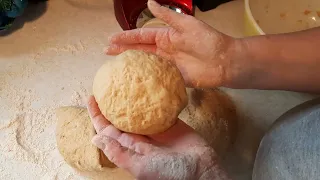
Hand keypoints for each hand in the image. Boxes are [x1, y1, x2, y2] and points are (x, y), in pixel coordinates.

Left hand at [87, 96, 228, 179]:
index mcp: (130, 148)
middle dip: (112, 103)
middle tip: (108, 85)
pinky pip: (157, 109)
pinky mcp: (169, 122)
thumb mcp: (141, 166)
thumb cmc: (170, 173)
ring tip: (123, 83)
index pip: (108, 129)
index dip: (98, 115)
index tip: (92, 98)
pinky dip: (152, 100)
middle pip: (120, 117)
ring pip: (137, 111)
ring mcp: (154, 129)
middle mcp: (139, 137)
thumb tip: (95, 138)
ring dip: (130, 99)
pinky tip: (146, 88)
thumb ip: (119, 153)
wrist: (201, 170)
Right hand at [106, 0, 239, 87]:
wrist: (224, 61)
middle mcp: (165, 50)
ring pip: (145, 64)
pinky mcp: (173, 78)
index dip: (126, 37)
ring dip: (130, 63)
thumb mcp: (187, 24)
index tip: (111, 39)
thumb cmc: (207, 40)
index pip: (141, 36)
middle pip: (139, 50)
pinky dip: (144, 79)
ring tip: (114, 65)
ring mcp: (168, 65)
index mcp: (166, 36)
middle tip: (106, 52)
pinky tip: (134, 80)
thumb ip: (167, 15)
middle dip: (123, 50)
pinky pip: (156, 78)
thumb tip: (149, 2)